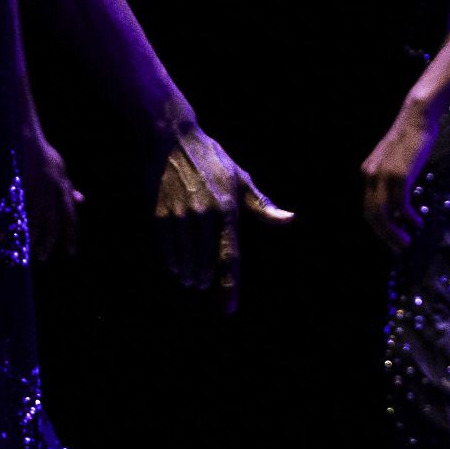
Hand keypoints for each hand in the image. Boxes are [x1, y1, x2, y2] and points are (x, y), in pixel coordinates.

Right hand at [20, 124, 82, 259]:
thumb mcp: (63, 172)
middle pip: (51, 224)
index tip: (71, 253)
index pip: (70, 219)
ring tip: (25, 253)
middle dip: (48, 243)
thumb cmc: (46, 156)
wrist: (28, 140)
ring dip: (29, 239)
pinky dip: (8, 225)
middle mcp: (50, 194)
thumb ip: (70, 189)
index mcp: (62, 191)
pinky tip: (2, 236)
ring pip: (32, 221)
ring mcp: (33, 192)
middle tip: (43, 259)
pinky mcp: (18, 189)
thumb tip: (81, 200)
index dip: (70, 236)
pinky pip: (13, 212)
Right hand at [152, 125, 292, 312]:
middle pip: (204, 264)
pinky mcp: (159, 214)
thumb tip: (290, 220)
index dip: (229, 286)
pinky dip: (172, 261)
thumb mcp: (240, 178)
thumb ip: (262, 206)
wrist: (171, 139)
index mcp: (228, 209)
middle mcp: (204, 215)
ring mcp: (180, 216)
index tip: (228, 309)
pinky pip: (166, 248)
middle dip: (205, 281)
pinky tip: (176, 266)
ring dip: (188, 274)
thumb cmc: (211, 159)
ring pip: (184, 260)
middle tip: (205, 288)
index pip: (230, 257)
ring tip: (191, 281)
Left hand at [360, 96, 439, 250]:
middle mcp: (371, 176)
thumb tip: (402, 200)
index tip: (392, 239)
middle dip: (385, 236)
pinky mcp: (399, 174)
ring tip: (407, 242)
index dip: (379, 228)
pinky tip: (417, 222)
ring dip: (395, 232)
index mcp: (368, 173)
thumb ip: (393, 176)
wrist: (417, 116)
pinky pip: (401, 204)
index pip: (369, 208)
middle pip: (373, 215)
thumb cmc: (412, 137)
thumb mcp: (397, 158)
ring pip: (384, 214)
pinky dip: (408, 217)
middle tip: (399, 248)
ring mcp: (384, 175)